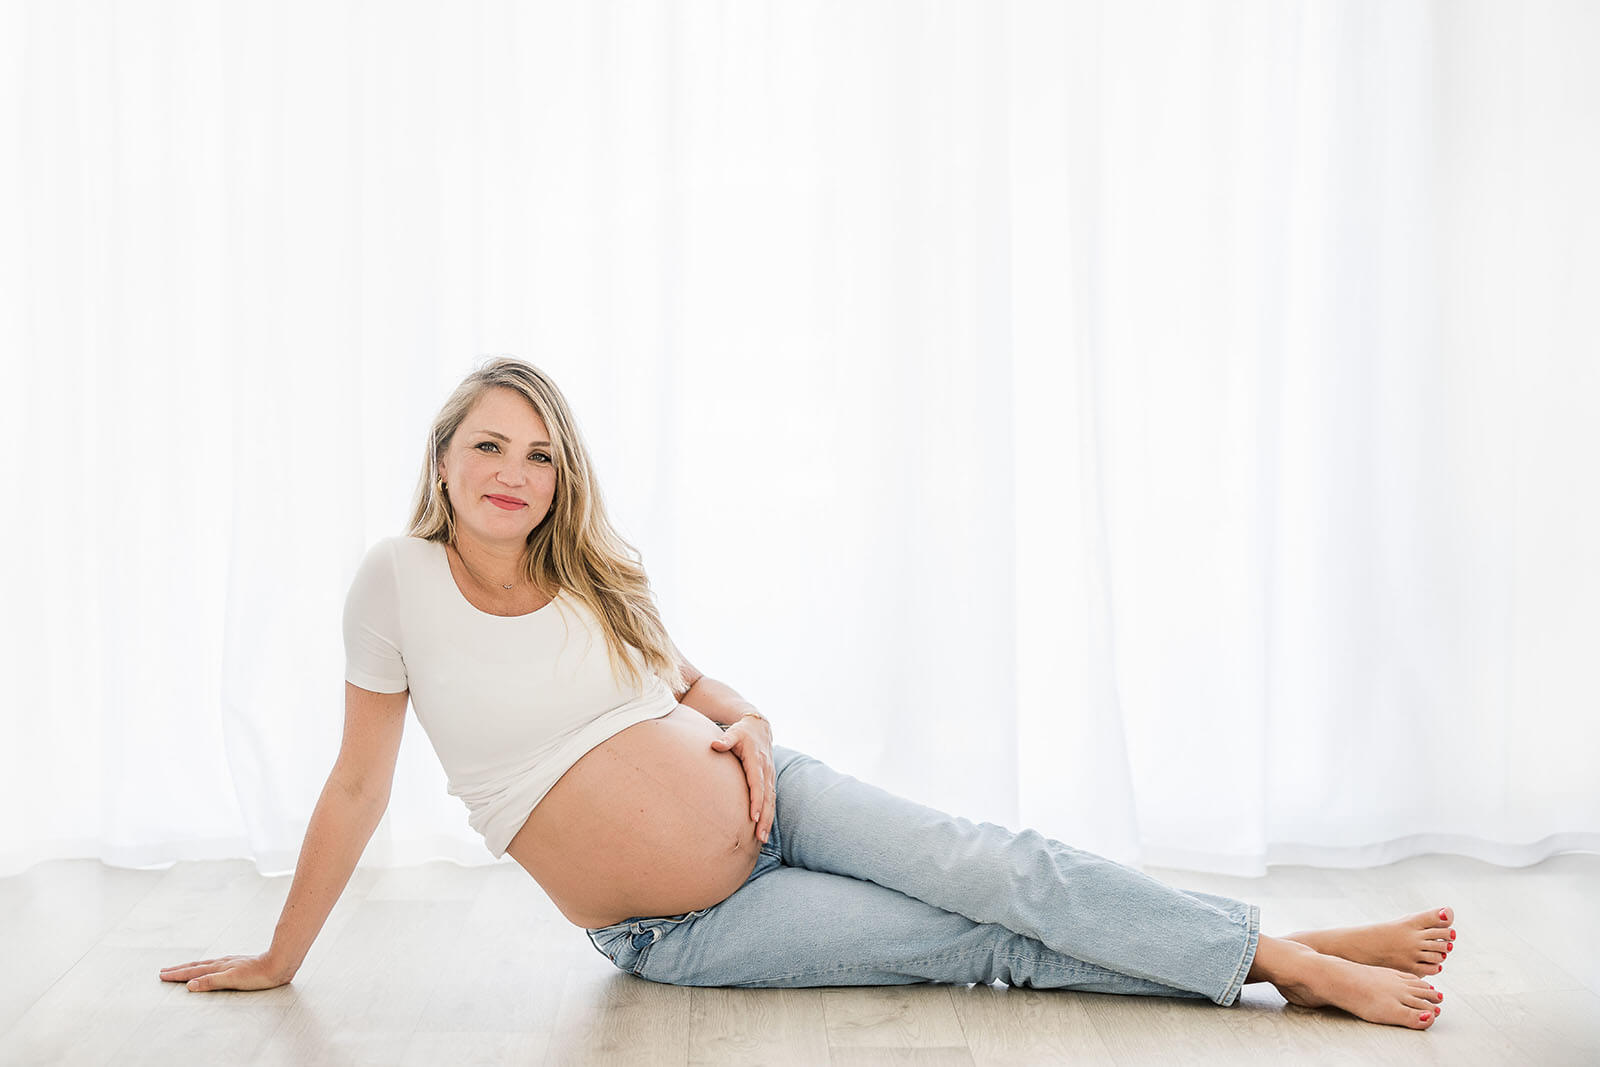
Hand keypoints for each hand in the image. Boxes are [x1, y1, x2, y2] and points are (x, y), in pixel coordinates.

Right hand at [158, 952, 292, 992]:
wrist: (279, 964)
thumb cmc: (258, 975)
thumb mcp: (232, 980)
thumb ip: (211, 982)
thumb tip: (190, 985)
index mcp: (219, 967)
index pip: (193, 971)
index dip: (178, 974)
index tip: (163, 975)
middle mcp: (223, 963)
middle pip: (197, 966)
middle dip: (180, 969)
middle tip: (164, 971)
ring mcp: (230, 962)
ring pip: (205, 964)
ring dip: (191, 967)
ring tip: (182, 968)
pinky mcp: (238, 964)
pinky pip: (215, 965)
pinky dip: (205, 966)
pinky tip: (210, 967)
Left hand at [710, 715, 774, 843]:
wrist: (760, 727)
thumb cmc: (743, 732)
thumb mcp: (734, 733)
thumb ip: (726, 739)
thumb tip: (715, 744)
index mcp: (757, 760)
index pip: (757, 783)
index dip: (756, 800)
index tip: (754, 816)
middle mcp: (766, 770)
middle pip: (767, 798)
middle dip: (765, 818)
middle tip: (760, 836)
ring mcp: (770, 776)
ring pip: (771, 801)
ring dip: (769, 820)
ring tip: (763, 839)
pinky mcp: (770, 780)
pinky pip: (771, 800)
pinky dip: (769, 815)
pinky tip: (764, 829)